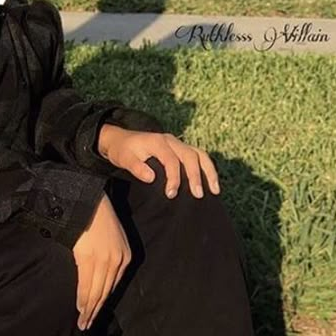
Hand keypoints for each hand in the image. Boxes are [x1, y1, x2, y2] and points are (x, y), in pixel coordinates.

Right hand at [72, 193, 130, 330]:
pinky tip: (80, 309)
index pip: (113, 285)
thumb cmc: (97, 217)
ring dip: (89, 309)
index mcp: (125, 256)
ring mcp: (104, 260)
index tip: (96, 311)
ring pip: (97, 292)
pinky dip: (83, 299)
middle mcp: (118, 261)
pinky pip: (86, 285)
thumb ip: (108, 256)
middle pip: (106, 292)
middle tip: (88, 325)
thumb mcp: (111, 237)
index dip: (104, 301)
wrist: (88, 201)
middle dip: (96, 310)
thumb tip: (96, 274)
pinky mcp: (89, 258)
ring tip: (83, 322)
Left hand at [99, 125, 220, 198]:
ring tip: (215, 190)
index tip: (171, 194)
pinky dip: (206, 169)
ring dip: (209, 171)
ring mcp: (177, 144)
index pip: (171, 160)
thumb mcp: (124, 158)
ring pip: (200, 154)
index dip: (174, 178)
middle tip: (198, 195)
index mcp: (158, 142)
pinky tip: (211, 183)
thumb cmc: (122, 151)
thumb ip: (136, 167)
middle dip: (196, 176)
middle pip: (191, 156)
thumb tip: (151, 178)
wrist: (121, 140)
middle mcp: (171, 140)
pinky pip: (198, 156)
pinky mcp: (180, 149)